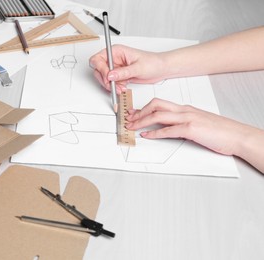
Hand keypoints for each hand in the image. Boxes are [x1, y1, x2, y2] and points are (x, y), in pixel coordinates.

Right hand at [89, 44, 166, 93]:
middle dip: (105, 80)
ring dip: (110, 86)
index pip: (98, 58)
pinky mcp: (119, 76)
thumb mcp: (138, 67)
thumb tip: (110, 75)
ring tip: (121, 88)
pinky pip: (111, 83)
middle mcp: (114, 59)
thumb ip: (123, 72)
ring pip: (103, 78)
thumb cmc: (153, 63)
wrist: (161, 69)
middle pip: (98, 70)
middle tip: (113, 86)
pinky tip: (123, 88)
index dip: (100, 69)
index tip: (108, 77)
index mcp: (116, 51)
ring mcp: (116, 68)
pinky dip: (115, 88)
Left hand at [125, 98, 250, 155]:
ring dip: (142, 122)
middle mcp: (184, 111)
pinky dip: (154, 133)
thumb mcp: (198, 123)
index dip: (143, 108)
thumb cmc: (220, 131)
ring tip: (132, 127)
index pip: (159, 104)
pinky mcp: (191, 129)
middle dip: (139, 112)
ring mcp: (187, 118)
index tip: (134, 114)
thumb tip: (168, 128)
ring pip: (158, 115)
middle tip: (129, 119)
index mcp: (185, 109)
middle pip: (155, 105)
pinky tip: (147, 136)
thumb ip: (182, 123)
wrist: (237, 135)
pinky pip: (168, 130)